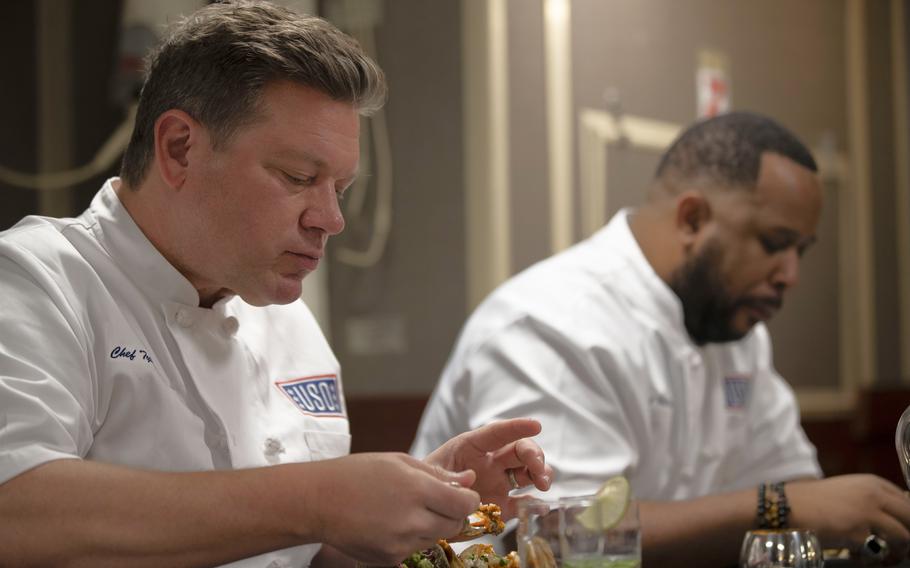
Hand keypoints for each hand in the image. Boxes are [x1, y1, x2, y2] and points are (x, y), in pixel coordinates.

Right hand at [309, 452, 479, 564]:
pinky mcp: (390, 559)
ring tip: (405, 509)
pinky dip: (411, 538)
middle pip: (454, 525)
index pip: (465, 505)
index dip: (468, 499)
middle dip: (452, 514)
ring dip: (431, 525)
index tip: (461, 495)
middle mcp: (412, 520)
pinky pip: (414, 550)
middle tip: (434, 501)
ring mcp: (401, 543)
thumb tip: (469, 480)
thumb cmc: (357, 474)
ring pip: (435, 538)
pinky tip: (390, 523)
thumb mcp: (399, 461)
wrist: (318, 501)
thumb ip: (438, 474)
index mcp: (417, 489)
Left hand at [424, 418, 552, 517]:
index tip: (536, 425)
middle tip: (538, 469)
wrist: (421, 507)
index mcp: (472, 447)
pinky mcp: (501, 506)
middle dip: (534, 455)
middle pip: (519, 450)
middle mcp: (490, 462)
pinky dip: (533, 505)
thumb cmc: (424, 482)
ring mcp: (497, 483)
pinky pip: (521, 503)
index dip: (517, 427)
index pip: (497, 432)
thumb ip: (448, 475)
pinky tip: (541, 507)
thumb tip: (471, 479)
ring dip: (540, 474)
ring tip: (544, 485)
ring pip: (526, 472)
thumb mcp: (430, 473)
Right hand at [787, 474, 909, 563]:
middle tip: (900, 545)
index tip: (904, 528)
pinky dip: (873, 555)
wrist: (787, 507)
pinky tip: (860, 553)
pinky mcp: (858, 533)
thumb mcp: (848, 492)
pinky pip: (879, 550)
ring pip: (904, 536)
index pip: (908, 501)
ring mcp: (867, 513)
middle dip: (909, 533)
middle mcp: (874, 494)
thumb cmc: (814, 501)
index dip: (908, 518)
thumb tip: (897, 517)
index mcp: (872, 482)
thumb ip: (872, 500)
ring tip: (885, 552)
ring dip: (899, 548)